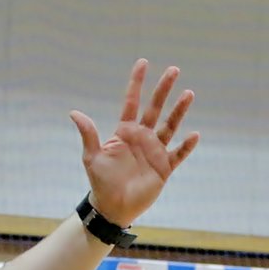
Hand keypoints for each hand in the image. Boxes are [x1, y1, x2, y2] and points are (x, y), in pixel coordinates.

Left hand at [70, 59, 197, 227]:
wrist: (112, 207)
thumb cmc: (100, 182)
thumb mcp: (92, 156)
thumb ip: (88, 134)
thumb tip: (74, 112)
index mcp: (124, 132)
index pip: (131, 102)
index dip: (136, 83)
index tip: (142, 63)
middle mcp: (142, 137)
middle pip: (155, 108)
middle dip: (163, 89)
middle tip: (174, 70)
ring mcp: (154, 151)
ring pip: (170, 126)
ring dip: (179, 111)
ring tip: (188, 93)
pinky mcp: (164, 167)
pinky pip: (178, 154)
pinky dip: (186, 146)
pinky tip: (194, 135)